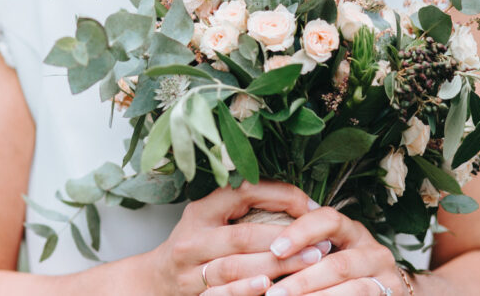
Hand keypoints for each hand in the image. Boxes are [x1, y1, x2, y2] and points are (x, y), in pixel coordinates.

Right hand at [141, 181, 332, 295]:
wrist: (156, 279)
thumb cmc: (196, 246)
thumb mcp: (211, 220)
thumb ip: (244, 212)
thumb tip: (300, 205)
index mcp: (202, 210)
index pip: (243, 193)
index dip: (280, 197)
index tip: (311, 208)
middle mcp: (193, 236)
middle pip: (243, 235)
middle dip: (286, 239)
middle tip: (322, 243)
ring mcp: (190, 266)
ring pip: (235, 266)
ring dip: (276, 266)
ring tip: (310, 264)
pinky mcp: (191, 291)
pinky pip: (220, 292)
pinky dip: (245, 290)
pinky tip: (268, 288)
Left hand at [261, 206, 402, 294]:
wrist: (387, 292)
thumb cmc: (341, 269)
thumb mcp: (328, 253)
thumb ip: (305, 250)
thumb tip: (266, 254)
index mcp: (351, 231)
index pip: (328, 220)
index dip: (301, 232)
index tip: (275, 250)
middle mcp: (373, 250)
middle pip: (337, 264)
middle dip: (302, 281)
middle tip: (274, 293)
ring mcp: (387, 277)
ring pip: (352, 290)